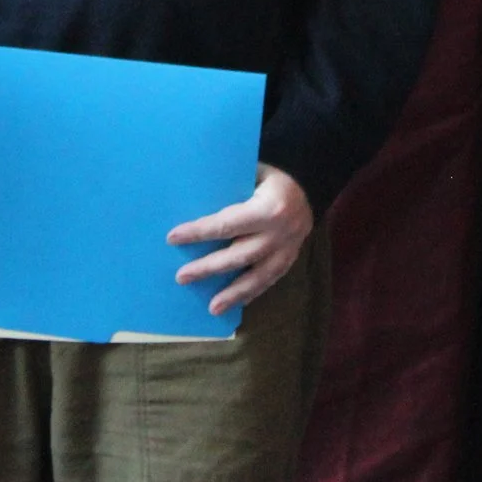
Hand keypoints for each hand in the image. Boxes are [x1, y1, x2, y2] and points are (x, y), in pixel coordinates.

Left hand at [168, 165, 312, 315]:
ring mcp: (287, 250)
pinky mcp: (291, 260)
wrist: (308, 188)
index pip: (227, 224)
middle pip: (239, 255)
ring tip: (212, 308)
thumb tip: (190, 197)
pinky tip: (235, 304)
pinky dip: (251, 293)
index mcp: (268, 208)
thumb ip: (228, 187)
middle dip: (208, 268)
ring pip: (258, 277)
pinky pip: (270, 281)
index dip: (200, 232)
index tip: (173, 238)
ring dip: (233, 294)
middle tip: (181, 277)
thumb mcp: (252, 172)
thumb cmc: (271, 177)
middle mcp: (279, 232)